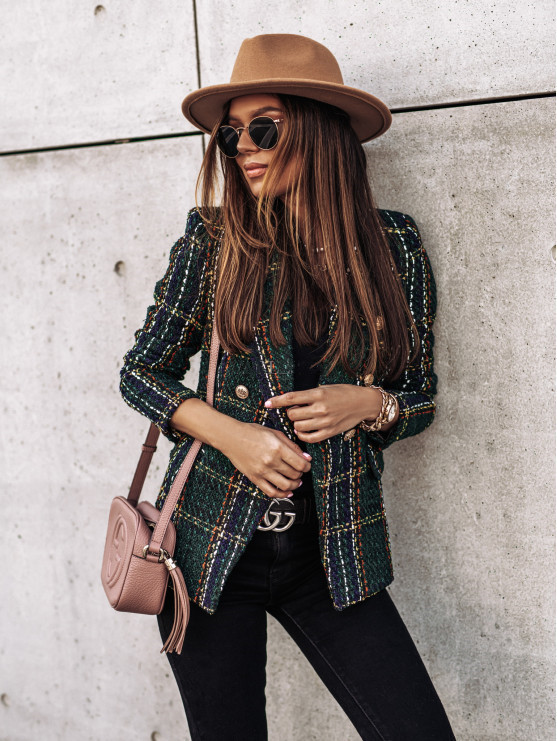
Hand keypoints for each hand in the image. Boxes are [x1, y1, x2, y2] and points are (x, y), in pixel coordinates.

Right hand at [220, 422, 311, 498]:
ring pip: (285, 485)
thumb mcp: (275, 433)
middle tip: (300, 471)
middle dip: (301, 474)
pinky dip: (282, 494)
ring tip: (296, 481)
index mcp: (278, 448)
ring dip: (294, 485)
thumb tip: (306, 457)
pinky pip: (271, 492)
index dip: (307, 466)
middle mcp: (271, 461)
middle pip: (295, 474)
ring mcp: (262, 471)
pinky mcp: (255, 478)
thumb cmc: (252, 432)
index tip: (307, 465)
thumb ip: (292, 446)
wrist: (231, 437)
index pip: (300, 463)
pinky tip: (287, 492)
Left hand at [265, 384, 381, 443]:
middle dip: (291, 413)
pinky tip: (303, 430)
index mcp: (318, 394)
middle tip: (296, 410)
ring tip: (302, 419)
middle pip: (293, 414)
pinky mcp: (330, 432)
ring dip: (296, 424)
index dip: (277, 401)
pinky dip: (302, 435)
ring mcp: (325, 421)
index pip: (291, 398)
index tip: (267, 403)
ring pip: (298, 427)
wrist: (363, 403)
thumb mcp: (324, 388)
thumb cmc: (342, 393)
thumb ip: (308, 396)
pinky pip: (309, 438)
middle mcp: (321, 408)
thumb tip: (289, 402)